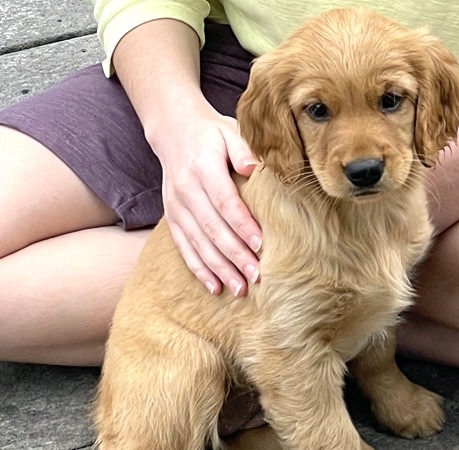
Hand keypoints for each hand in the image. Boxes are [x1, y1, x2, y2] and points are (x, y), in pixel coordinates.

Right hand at [151, 101, 261, 296]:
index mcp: (203, 167)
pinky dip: (199, 269)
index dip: (242, 224)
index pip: (224, 201)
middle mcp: (185, 190)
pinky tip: (214, 287)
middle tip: (256, 276)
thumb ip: (244, 149)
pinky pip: (184, 248)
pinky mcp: (172, 218)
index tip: (260, 245)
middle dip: (235, 255)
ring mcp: (176, 207)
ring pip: (198, 243)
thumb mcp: (230, 131)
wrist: (174, 131)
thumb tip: (255, 168)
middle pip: (212, 228)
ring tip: (240, 288)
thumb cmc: (211, 134)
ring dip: (219, 269)